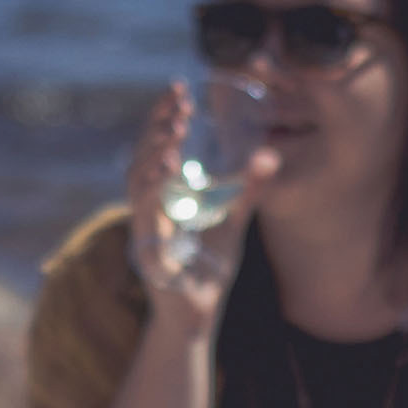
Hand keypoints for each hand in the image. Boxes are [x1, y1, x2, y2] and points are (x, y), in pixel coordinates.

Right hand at [122, 83, 273, 335]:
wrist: (197, 317)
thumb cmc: (210, 273)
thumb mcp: (233, 224)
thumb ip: (247, 193)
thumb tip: (269, 158)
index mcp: (165, 195)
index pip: (159, 145)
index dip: (165, 116)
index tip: (180, 91)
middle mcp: (150, 205)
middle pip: (145, 153)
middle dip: (158, 122)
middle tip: (178, 99)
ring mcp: (145, 224)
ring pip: (138, 176)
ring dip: (155, 148)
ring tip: (174, 127)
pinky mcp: (147, 245)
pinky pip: (145, 208)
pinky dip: (154, 184)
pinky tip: (168, 165)